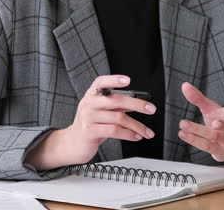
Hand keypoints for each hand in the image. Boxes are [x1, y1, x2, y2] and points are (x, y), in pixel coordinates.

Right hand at [25, 75, 155, 169]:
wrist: (73, 144)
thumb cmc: (91, 125)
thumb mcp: (102, 112)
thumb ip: (116, 106)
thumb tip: (138, 103)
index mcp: (91, 95)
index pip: (101, 82)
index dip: (114, 79)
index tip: (128, 80)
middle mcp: (88, 103)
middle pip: (116, 100)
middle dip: (138, 105)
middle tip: (151, 109)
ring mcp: (88, 117)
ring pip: (119, 118)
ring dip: (137, 126)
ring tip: (146, 132)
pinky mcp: (89, 131)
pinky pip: (114, 131)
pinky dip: (129, 134)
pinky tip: (136, 136)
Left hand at [178, 82, 223, 162]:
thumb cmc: (221, 121)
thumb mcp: (212, 109)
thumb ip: (199, 98)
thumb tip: (184, 85)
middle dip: (223, 125)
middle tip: (214, 123)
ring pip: (215, 137)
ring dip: (199, 131)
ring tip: (184, 124)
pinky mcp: (220, 151)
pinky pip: (207, 146)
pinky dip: (194, 140)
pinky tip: (183, 134)